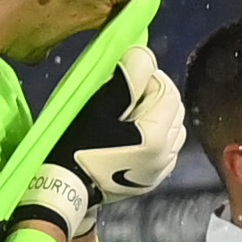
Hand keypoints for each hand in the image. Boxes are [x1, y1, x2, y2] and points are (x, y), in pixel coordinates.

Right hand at [16, 47, 185, 235]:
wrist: (67, 187)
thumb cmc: (78, 146)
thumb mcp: (98, 107)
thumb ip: (126, 79)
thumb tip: (145, 54)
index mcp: (155, 136)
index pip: (167, 89)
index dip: (148, 76)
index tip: (126, 78)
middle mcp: (167, 153)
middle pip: (174, 107)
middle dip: (154, 93)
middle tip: (125, 94)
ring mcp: (163, 167)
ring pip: (173, 125)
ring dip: (157, 112)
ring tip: (129, 114)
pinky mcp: (155, 176)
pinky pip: (168, 145)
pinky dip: (157, 132)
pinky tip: (135, 133)